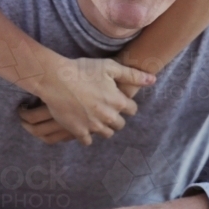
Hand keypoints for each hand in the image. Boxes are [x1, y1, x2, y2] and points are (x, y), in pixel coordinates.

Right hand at [25, 56, 154, 145]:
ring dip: (103, 127)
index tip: (117, 99)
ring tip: (95, 117)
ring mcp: (93, 126)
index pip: (132, 110)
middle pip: (120, 124)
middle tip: (105, 108)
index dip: (126, 104)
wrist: (56, 79)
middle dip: (116, 117)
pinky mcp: (78, 131)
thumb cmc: (83, 70)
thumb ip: (132, 75)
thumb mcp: (110, 67)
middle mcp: (108, 117)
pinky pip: (88, 141)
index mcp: (118, 101)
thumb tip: (152, 80)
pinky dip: (87, 135)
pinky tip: (83, 125)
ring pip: (106, 134)